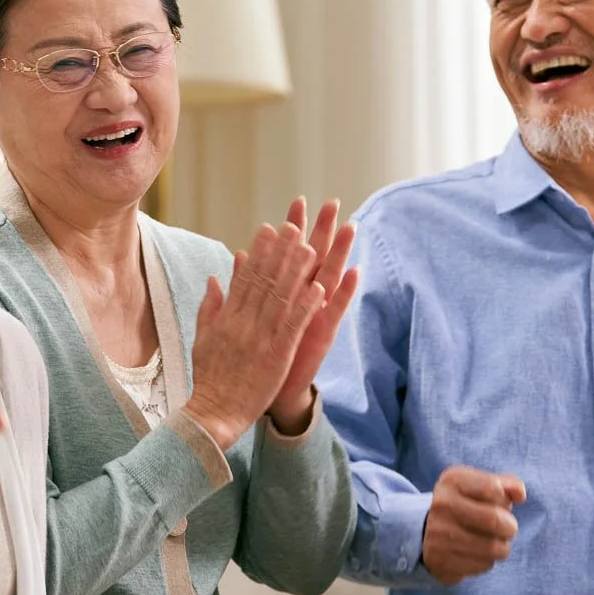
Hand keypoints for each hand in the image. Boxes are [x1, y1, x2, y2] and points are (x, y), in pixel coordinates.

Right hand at [185, 222, 325, 451]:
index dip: (259, 251)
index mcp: (227, 317)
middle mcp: (243, 322)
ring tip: (312, 246)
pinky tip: (320, 288)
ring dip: (297, 270)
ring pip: (281, 296)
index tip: (270, 228)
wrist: (212, 414)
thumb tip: (215, 279)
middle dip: (280, 251)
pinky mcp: (275, 355)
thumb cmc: (209, 379)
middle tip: (294, 225)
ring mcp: (260, 337)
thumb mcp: (203, 338)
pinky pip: (294, 325)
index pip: (245, 277)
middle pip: (264, 279)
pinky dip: (306, 305)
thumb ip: (211, 307)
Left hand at [267, 197, 359, 433]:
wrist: (271, 391)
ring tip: (349, 227)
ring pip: (330, 277)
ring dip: (340, 253)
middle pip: (315, 258)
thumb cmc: (259, 355)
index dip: (294, 229)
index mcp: (284, 294)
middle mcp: (303, 300)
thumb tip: (240, 256)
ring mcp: (315, 315)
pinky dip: (344, 292)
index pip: (289, 254)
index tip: (297, 203)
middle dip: (322, 231)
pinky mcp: (322, 334)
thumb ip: (245, 285)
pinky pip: (335, 310)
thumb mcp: (248, 314)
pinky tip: (353, 272)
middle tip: (332, 202)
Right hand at [421, 466, 526, 583]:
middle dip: (509, 527)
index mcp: (453, 481)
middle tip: (506, 529)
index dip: (504, 499)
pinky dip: (487, 561)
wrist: (429, 531)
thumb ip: (506, 485)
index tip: (500, 503)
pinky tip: (477, 554)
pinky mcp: (440, 560)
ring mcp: (437, 533)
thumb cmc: (467, 506)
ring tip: (492, 542)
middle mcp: (441, 505)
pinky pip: (483, 565)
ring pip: (492, 547)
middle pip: (493, 519)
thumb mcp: (482, 487)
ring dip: (501, 547)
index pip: (492, 488)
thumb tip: (520, 495)